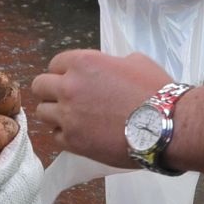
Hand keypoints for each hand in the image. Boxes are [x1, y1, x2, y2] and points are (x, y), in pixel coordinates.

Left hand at [31, 50, 172, 167]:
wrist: (164, 126)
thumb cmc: (154, 90)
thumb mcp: (134, 61)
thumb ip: (111, 63)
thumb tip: (108, 69)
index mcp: (82, 63)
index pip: (55, 64)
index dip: (63, 71)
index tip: (72, 79)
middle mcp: (68, 87)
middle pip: (39, 86)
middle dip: (50, 91)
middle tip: (66, 98)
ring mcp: (68, 116)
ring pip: (42, 112)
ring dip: (54, 113)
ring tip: (72, 118)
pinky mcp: (73, 142)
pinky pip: (55, 136)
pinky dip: (64, 134)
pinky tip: (80, 133)